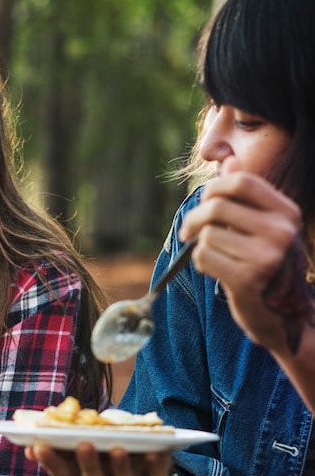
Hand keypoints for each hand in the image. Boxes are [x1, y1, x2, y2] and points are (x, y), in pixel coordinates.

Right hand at [26, 442, 172, 475]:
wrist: (147, 469)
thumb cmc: (106, 447)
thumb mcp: (85, 438)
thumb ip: (65, 436)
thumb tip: (35, 428)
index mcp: (83, 472)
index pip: (62, 472)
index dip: (49, 460)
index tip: (37, 445)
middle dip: (87, 463)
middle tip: (83, 444)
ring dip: (120, 466)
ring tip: (118, 448)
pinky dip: (156, 467)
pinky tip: (154, 453)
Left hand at [179, 157, 306, 353]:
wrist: (281, 314)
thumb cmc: (264, 264)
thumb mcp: (260, 227)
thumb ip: (244, 197)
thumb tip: (228, 161)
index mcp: (287, 213)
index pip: (242, 182)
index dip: (213, 188)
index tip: (202, 202)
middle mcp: (282, 232)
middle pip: (217, 206)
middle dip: (193, 218)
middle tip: (188, 232)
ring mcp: (267, 256)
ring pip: (207, 234)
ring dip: (200, 245)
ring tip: (214, 257)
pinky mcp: (247, 279)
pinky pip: (203, 256)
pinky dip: (199, 262)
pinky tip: (215, 271)